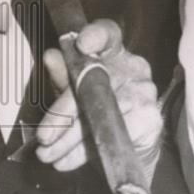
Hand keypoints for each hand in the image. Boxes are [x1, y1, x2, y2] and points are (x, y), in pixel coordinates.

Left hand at [35, 19, 162, 179]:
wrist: (126, 145)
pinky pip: (114, 134)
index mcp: (113, 51)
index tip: (80, 44)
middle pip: (96, 82)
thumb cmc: (96, 109)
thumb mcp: (73, 91)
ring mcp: (144, 92)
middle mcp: (133, 66)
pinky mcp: (150, 119)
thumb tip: (52, 56)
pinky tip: (66, 160)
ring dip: (70, 138)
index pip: (107, 33)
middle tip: (43, 134)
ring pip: (102, 112)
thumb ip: (63, 75)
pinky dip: (85, 152)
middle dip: (64, 112)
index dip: (95, 35)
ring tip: (48, 152)